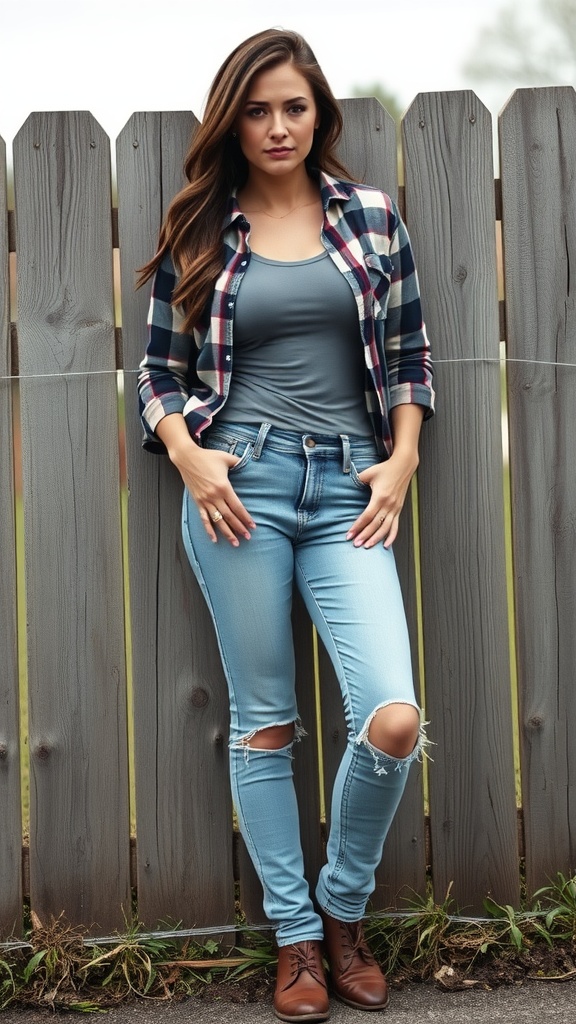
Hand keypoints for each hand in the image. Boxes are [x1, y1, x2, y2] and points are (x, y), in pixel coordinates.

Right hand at [155, 414, 254, 546]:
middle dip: (239, 528)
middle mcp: (214, 496)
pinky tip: (214, 539)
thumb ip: (239, 462)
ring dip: (227, 533)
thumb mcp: (226, 457)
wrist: (187, 458)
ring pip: (218, 521)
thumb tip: (250, 463)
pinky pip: (204, 519)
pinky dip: (209, 530)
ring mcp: (205, 501)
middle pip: (229, 516)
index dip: (245, 517)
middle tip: (248, 537)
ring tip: (235, 543)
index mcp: (224, 487)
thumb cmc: (208, 457)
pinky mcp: (197, 502)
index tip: (252, 526)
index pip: (237, 507)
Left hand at [346, 451, 417, 549]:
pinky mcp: (399, 509)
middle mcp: (389, 505)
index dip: (357, 526)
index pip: (367, 516)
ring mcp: (395, 508)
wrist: (403, 465)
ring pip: (385, 528)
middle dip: (364, 536)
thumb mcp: (368, 473)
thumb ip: (357, 480)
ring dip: (376, 539)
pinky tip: (386, 545)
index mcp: (380, 497)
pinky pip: (395, 526)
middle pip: (375, 525)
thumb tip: (345, 485)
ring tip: (367, 546)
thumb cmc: (385, 469)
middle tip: (355, 544)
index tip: (349, 535)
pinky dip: (392, 537)